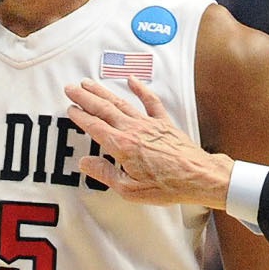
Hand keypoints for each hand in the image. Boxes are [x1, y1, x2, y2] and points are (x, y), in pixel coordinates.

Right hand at [64, 78, 232, 207]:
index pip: (94, 126)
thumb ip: (105, 174)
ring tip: (89, 83)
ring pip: (121, 102)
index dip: (80, 116)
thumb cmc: (166, 186)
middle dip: (85, 97)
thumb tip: (85, 163)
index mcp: (122, 146)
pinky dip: (140, 89)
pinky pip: (150, 101)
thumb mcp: (129, 190)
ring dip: (103, 92)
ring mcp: (149, 124)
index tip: (70, 108)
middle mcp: (133, 129)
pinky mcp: (164, 123)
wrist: (198, 176)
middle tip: (70, 88)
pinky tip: (131, 80)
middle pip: (103, 109)